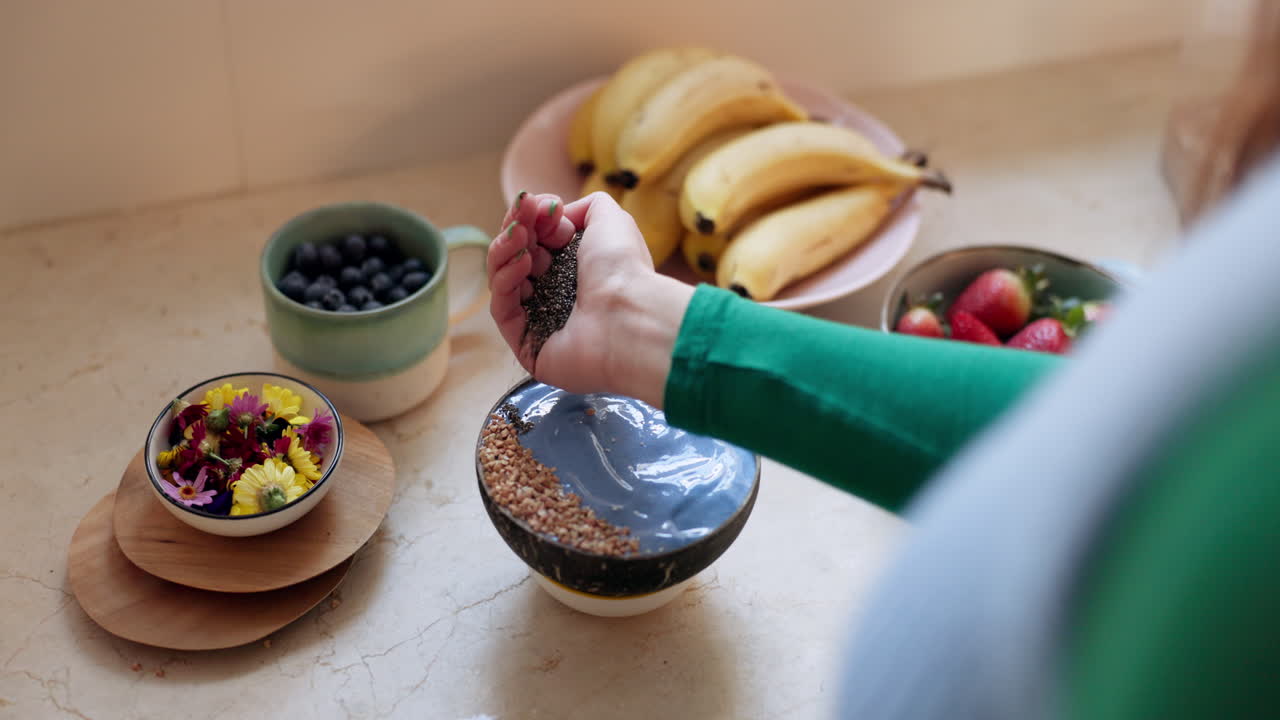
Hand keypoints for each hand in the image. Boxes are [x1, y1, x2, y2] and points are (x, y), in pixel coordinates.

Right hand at [487, 191, 692, 404]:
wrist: (629, 315)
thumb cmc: (624, 268)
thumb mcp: (610, 219)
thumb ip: (586, 206)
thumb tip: (556, 213)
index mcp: (577, 270)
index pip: (537, 242)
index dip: (531, 219)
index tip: (534, 203)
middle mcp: (557, 295)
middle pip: (516, 258)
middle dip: (516, 230)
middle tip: (522, 215)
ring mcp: (540, 322)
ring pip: (504, 281)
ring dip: (506, 251)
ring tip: (520, 234)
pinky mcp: (527, 347)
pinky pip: (502, 310)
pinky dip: (505, 280)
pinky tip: (521, 261)